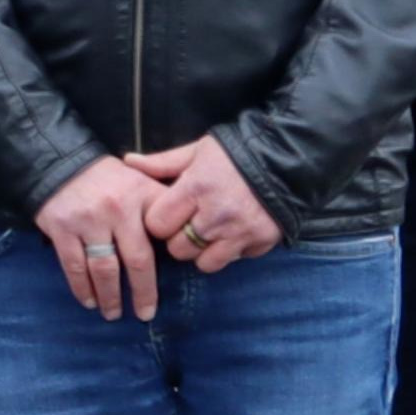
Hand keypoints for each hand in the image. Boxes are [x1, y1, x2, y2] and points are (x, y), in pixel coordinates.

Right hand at [34, 156, 165, 320]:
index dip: (173, 259)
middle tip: (145, 314)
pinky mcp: (62, 229)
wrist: (60, 163)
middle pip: (136, 260)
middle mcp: (116, 209)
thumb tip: (188, 232)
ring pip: (103, 269)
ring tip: (113, 313)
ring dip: (110, 296)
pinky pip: (74, 265)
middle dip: (142, 292)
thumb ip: (162, 203)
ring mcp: (87, 221)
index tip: (176, 283)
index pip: (163, 235)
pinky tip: (89, 300)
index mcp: (141, 196)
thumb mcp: (142, 180)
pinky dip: (82, 287)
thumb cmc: (109, 179)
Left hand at [126, 133, 283, 274]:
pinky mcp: (260, 243)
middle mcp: (216, 214)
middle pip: (177, 249)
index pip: (157, 225)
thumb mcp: (197, 152)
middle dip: (178, 239)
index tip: (168, 214)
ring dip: (202, 251)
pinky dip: (230, 252)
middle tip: (188, 224)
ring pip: (203, 263)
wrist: (287, 159)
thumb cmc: (235, 154)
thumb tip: (128, 162)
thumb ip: (162, 163)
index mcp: (195, 188)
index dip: (159, 221)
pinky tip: (232, 233)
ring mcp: (240, 232)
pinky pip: (233, 260)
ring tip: (208, 232)